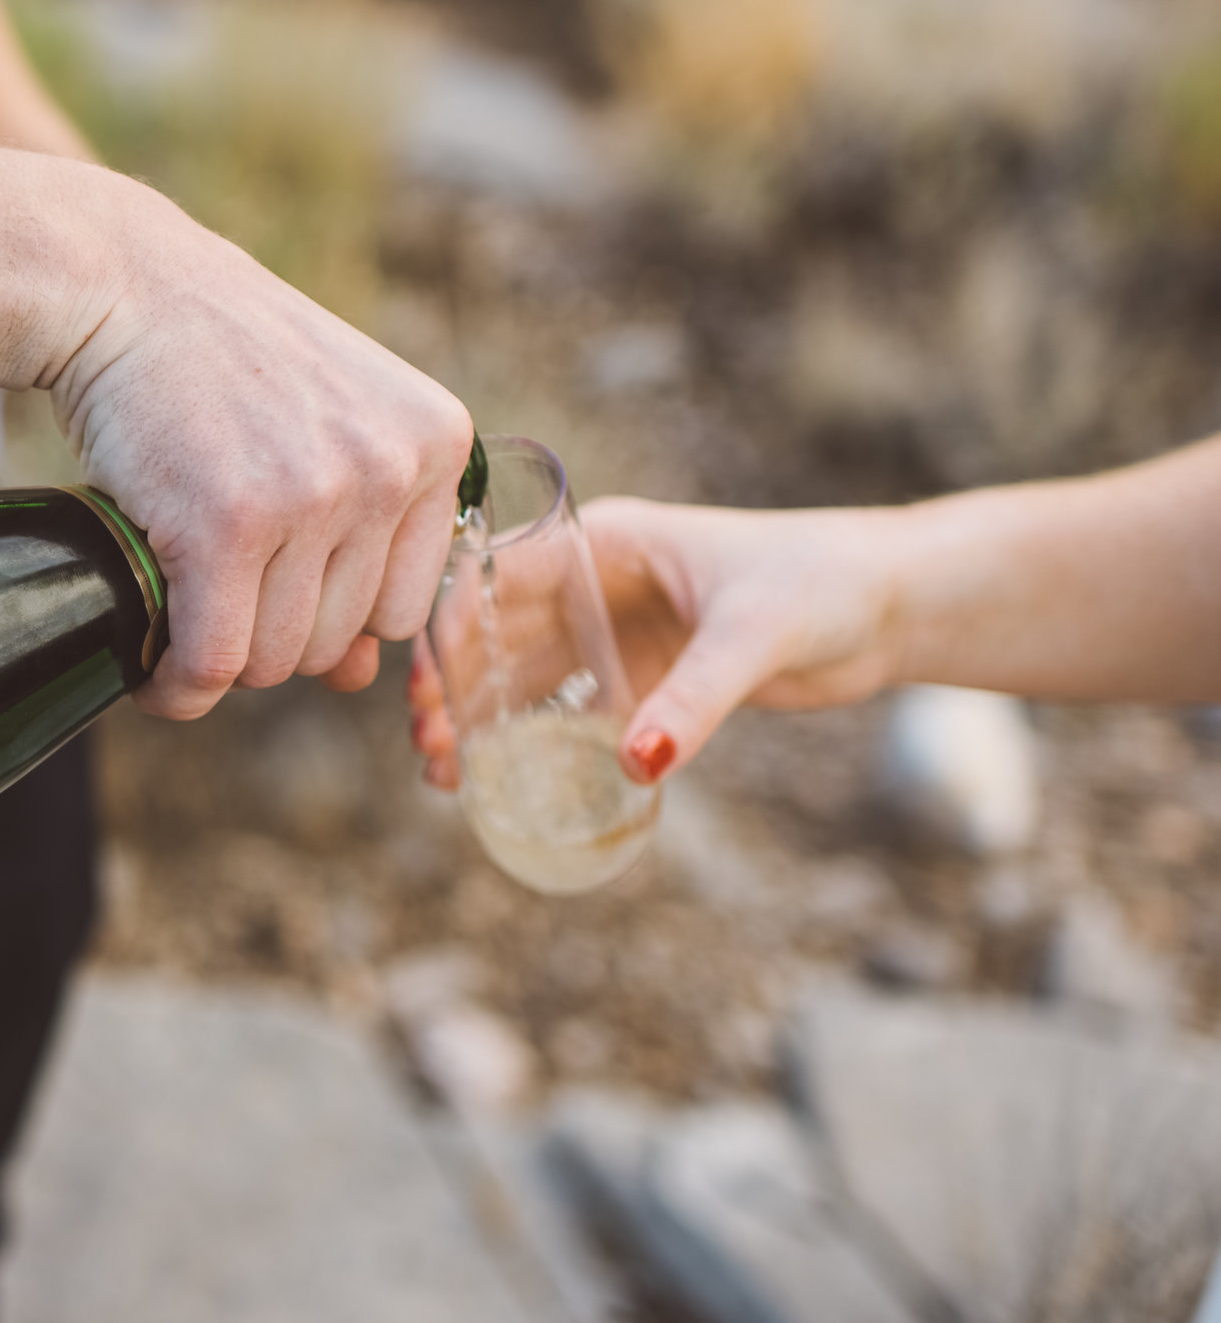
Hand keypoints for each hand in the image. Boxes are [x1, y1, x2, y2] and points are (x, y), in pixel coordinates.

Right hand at [50, 188, 475, 719]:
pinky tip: (151, 672)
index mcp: (434, 442)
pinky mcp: (229, 526)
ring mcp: (313, 497)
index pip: (400, 610)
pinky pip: (212, 660)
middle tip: (207, 591)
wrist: (123, 287)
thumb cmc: (217, 361)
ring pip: (274, 661)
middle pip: (338, 645)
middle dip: (266, 637)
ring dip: (215, 658)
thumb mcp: (324, 426)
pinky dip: (174, 687)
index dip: (325, 616)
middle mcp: (390, 468)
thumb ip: (361, 543)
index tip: (266, 588)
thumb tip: (360, 679)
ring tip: (174, 610)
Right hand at [410, 496, 913, 787]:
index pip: (500, 578)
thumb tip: (638, 764)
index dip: (453, 630)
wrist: (894, 604)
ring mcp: (617, 630)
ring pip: (524, 677)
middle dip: (455, 687)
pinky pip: (568, 711)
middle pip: (499, 635)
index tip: (427, 688)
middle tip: (427, 746)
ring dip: (482, 721)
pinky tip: (497, 781)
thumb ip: (695, 700)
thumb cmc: (825, 585)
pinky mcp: (644, 676)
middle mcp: (598, 582)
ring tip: (444, 776)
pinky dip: (531, 743)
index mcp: (608, 541)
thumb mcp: (753, 636)